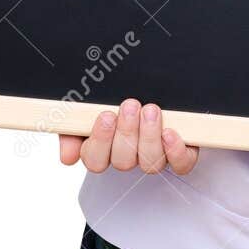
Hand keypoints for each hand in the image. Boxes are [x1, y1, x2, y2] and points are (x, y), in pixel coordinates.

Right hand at [57, 98, 199, 174]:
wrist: (154, 82)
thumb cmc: (115, 95)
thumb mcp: (89, 103)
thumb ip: (73, 126)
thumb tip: (68, 157)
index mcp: (103, 147)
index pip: (94, 160)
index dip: (100, 141)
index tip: (106, 115)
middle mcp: (128, 155)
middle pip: (122, 161)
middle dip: (126, 132)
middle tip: (130, 104)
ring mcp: (153, 156)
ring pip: (149, 163)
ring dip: (149, 137)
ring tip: (150, 110)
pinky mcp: (180, 155)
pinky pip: (180, 165)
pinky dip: (176, 152)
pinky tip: (170, 133)